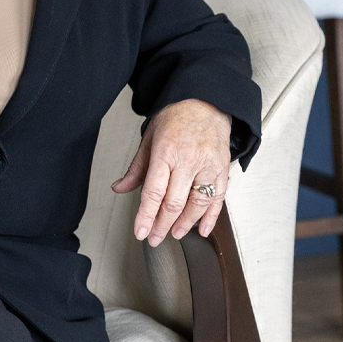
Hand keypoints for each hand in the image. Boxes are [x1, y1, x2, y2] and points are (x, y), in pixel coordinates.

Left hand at [111, 98, 230, 245]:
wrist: (206, 103)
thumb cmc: (176, 118)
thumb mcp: (149, 137)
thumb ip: (136, 168)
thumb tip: (119, 188)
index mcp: (165, 152)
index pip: (153, 191)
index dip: (146, 215)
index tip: (140, 231)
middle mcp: (188, 161)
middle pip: (174, 202)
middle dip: (162, 225)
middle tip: (154, 238)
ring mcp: (207, 166)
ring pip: (197, 204)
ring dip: (185, 224)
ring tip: (173, 233)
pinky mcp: (222, 170)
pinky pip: (218, 200)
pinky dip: (210, 218)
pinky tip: (201, 230)